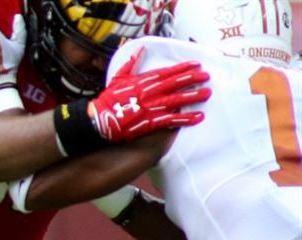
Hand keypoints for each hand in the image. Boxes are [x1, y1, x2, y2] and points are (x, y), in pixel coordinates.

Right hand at [88, 47, 210, 141]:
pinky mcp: (151, 122)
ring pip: (177, 100)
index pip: (167, 72)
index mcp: (143, 81)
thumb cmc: (108, 99)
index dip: (183, 68)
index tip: (196, 64)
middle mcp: (150, 92)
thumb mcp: (118, 77)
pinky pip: (172, 120)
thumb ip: (132, 63)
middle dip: (192, 79)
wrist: (100, 119)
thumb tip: (141, 49)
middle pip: (175, 84)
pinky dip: (186, 118)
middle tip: (206, 77)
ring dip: (193, 96)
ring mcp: (151, 107)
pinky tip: (198, 117)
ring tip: (207, 93)